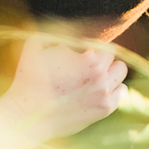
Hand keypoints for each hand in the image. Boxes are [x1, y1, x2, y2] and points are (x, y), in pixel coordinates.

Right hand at [0, 38, 128, 146]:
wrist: (27, 115)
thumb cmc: (28, 79)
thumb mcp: (34, 46)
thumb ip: (52, 33)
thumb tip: (65, 33)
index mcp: (88, 60)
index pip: (102, 45)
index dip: (89, 48)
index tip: (81, 52)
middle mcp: (101, 77)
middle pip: (114, 58)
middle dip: (100, 58)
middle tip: (85, 64)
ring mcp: (105, 94)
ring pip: (121, 72)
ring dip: (110, 70)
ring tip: (95, 74)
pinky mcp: (105, 109)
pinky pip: (122, 92)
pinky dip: (114, 87)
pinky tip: (100, 88)